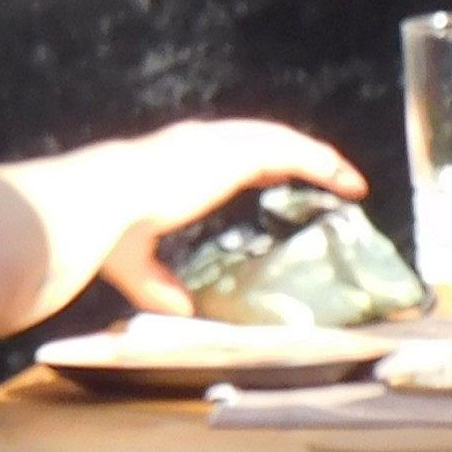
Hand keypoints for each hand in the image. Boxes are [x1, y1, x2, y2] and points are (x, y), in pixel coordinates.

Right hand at [86, 116, 368, 315]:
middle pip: (262, 141)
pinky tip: (346, 181)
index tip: (277, 178)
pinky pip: (293, 152)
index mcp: (177, 159)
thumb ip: (158, 286)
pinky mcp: (238, 154)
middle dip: (295, 155)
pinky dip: (323, 163)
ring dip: (320, 159)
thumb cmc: (107, 229)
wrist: (101, 202)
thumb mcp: (133, 261)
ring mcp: (221, 143)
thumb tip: (181, 310)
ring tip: (350, 182)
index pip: (229, 154)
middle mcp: (201, 142)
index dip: (258, 163)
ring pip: (283, 142)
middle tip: (327, 175)